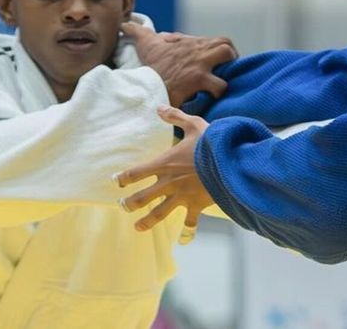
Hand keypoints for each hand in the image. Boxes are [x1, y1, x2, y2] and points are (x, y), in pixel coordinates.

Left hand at [116, 107, 212, 241]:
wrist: (230, 162)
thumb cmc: (212, 142)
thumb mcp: (193, 124)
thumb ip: (175, 116)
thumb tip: (158, 107)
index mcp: (165, 163)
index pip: (137, 172)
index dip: (124, 178)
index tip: (116, 182)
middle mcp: (169, 183)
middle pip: (143, 197)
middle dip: (130, 203)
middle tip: (122, 206)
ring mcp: (182, 196)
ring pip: (159, 213)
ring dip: (147, 221)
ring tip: (137, 227)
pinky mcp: (196, 205)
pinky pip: (190, 222)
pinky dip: (187, 232)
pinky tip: (184, 240)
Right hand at [121, 22, 237, 106]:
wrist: (144, 83)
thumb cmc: (149, 65)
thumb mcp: (146, 43)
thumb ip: (138, 31)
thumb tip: (125, 24)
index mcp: (192, 45)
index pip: (221, 41)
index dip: (225, 51)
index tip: (222, 62)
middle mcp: (199, 53)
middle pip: (227, 48)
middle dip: (231, 60)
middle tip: (226, 72)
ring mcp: (200, 67)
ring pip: (227, 65)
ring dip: (226, 80)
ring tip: (219, 88)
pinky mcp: (197, 82)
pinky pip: (219, 87)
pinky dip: (218, 94)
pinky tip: (213, 100)